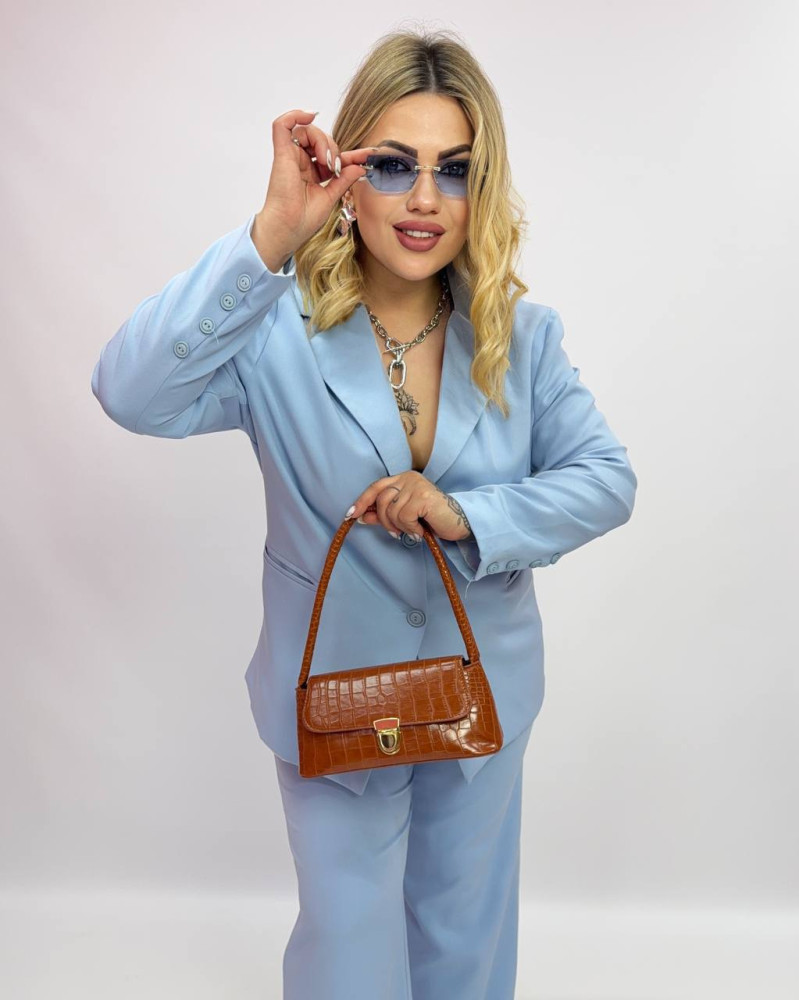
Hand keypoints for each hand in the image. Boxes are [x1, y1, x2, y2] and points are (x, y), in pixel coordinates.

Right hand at [255, 109, 377, 260]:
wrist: (289, 229)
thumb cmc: (303, 220)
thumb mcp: (330, 196)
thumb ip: (343, 180)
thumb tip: (359, 166)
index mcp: (311, 173)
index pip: (332, 155)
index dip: (351, 153)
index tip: (370, 154)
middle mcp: (300, 162)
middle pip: (321, 139)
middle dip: (334, 148)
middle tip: (336, 167)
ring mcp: (290, 157)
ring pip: (308, 130)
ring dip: (322, 140)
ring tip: (326, 161)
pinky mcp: (282, 153)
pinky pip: (283, 125)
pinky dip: (295, 115)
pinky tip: (309, 116)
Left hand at [345, 471, 473, 542]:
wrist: (460, 522)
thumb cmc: (432, 519)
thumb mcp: (403, 516)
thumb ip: (383, 514)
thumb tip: (360, 516)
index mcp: (403, 479)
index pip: (376, 487)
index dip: (362, 501)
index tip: (350, 515)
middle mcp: (409, 478)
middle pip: (381, 500)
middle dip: (384, 521)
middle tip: (396, 532)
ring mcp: (417, 485)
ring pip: (391, 510)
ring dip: (399, 527)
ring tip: (413, 530)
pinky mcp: (424, 497)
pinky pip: (404, 516)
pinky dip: (410, 528)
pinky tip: (420, 531)